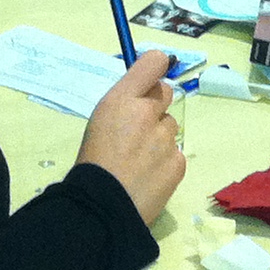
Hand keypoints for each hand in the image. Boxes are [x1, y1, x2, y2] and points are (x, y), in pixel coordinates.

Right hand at [78, 50, 186, 220]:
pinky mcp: (177, 163)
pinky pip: (176, 154)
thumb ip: (123, 105)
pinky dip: (165, 163)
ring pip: (170, 127)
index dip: (154, 68)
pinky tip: (148, 177)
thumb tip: (141, 96)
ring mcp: (165, 138)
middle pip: (166, 92)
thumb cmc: (91, 163)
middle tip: (139, 128)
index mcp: (121, 100)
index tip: (150, 78)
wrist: (100, 207)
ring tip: (139, 161)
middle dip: (156, 105)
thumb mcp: (99, 122)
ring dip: (159, 138)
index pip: (153, 62)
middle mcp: (147, 113)